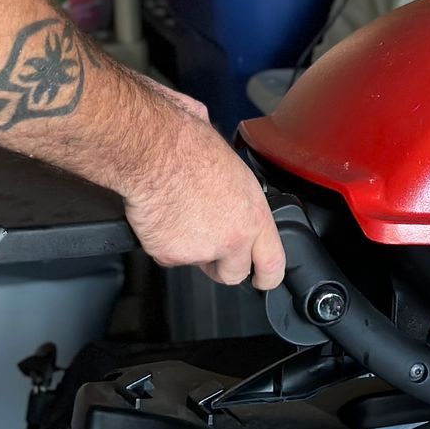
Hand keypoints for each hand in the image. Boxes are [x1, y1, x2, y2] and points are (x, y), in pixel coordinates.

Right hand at [123, 117, 286, 289]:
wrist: (157, 153)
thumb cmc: (193, 149)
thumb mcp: (236, 170)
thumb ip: (241, 197)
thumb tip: (239, 190)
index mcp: (254, 217)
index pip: (272, 263)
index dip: (267, 276)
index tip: (263, 279)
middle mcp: (232, 239)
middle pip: (233, 274)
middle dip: (223, 265)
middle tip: (211, 243)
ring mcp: (200, 250)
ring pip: (197, 262)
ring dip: (192, 248)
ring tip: (183, 214)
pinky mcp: (170, 255)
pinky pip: (168, 256)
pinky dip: (164, 242)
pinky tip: (164, 217)